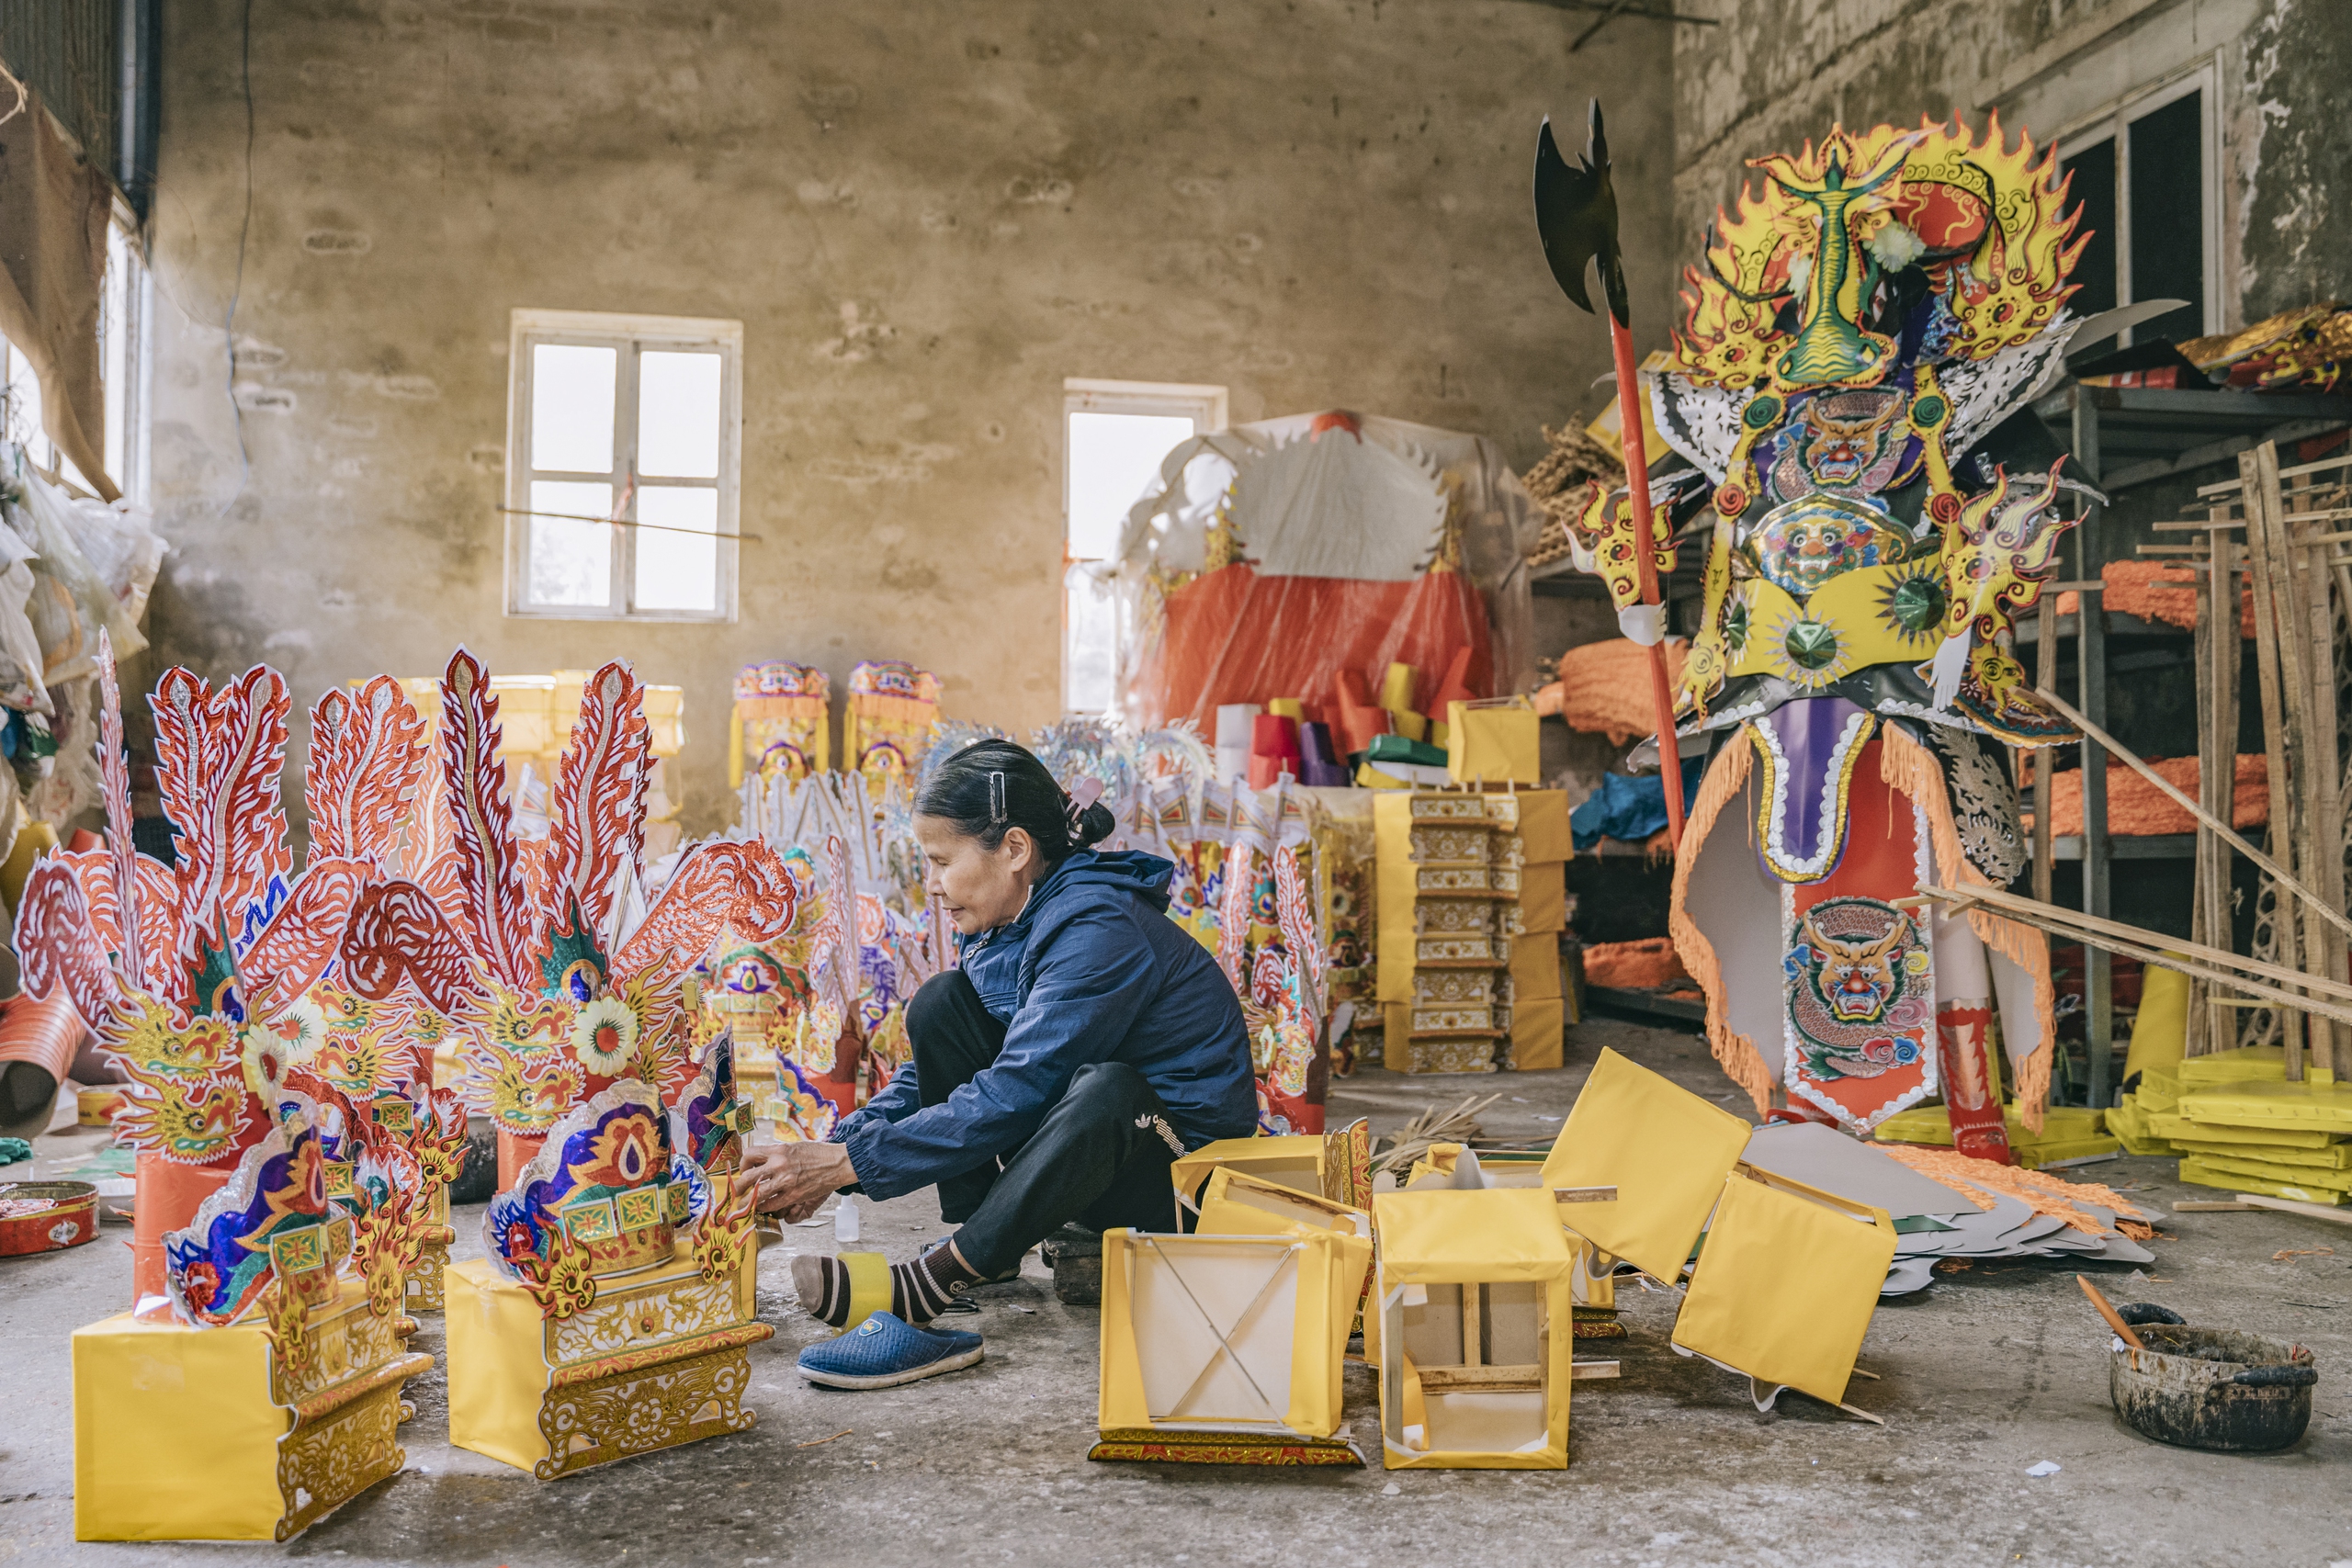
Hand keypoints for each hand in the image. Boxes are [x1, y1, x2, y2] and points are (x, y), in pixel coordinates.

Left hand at [733, 1140, 856, 1223]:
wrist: (838, 1163)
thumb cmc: (818, 1153)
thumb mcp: (793, 1146)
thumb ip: (776, 1154)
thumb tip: (760, 1162)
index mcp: (779, 1150)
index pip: (749, 1155)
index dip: (743, 1163)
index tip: (744, 1169)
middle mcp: (779, 1164)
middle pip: (747, 1177)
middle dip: (738, 1186)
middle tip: (737, 1190)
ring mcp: (786, 1181)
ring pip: (756, 1194)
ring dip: (747, 1201)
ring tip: (743, 1204)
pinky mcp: (794, 1195)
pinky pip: (771, 1205)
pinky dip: (764, 1207)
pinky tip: (763, 1206)